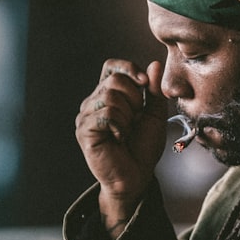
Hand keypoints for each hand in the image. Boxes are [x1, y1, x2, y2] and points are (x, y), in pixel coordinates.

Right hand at [74, 59, 167, 223]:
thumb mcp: (154, 114)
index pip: (112, 66)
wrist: (137, 176)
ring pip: (111, 96)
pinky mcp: (84, 130)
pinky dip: (120, 126)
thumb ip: (154, 90)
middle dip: (135, 98)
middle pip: (115, 79)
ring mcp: (86, 115)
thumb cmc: (143, 147)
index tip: (145, 83)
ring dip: (128, 116)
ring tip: (126, 131)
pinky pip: (106, 114)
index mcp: (108, 94)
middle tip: (136, 119)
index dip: (129, 68)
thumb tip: (155, 64)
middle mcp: (93, 101)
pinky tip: (118, 138)